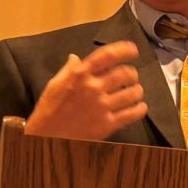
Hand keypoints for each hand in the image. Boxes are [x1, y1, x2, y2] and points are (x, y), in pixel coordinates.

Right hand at [24, 40, 147, 139]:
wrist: (47, 137)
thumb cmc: (49, 110)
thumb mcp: (54, 85)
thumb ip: (68, 70)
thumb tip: (75, 58)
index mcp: (79, 75)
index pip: (106, 56)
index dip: (123, 50)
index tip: (133, 50)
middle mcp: (93, 88)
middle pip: (125, 73)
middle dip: (132, 73)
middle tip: (132, 76)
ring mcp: (102, 106)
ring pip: (133, 93)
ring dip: (137, 90)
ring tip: (135, 91)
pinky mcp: (108, 124)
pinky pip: (133, 114)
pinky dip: (140, 108)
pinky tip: (140, 107)